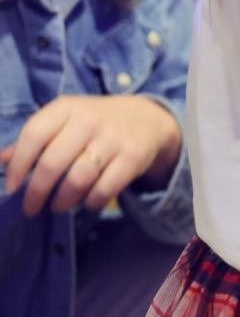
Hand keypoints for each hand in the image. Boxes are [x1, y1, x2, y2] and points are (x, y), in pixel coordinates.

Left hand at [1, 95, 181, 216]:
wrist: (149, 118)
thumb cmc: (94, 122)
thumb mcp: (64, 121)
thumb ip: (35, 139)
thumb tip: (1, 160)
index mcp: (66, 108)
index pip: (34, 135)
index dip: (19, 164)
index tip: (12, 187)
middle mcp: (89, 120)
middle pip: (53, 163)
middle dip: (37, 192)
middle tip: (31, 208)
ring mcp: (113, 138)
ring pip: (78, 179)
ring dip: (63, 200)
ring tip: (58, 207)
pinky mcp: (134, 156)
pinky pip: (105, 188)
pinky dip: (92, 202)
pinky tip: (87, 203)